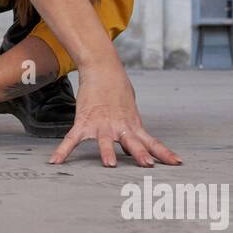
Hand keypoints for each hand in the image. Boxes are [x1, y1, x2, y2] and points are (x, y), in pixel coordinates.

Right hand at [50, 64, 180, 166]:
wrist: (102, 68)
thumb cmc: (118, 88)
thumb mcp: (130, 109)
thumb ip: (132, 127)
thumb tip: (136, 141)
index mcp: (132, 125)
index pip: (151, 142)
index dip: (164, 153)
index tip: (177, 162)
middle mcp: (119, 126)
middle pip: (132, 143)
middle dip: (140, 154)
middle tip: (147, 165)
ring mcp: (101, 124)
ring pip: (105, 141)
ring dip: (107, 152)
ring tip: (109, 164)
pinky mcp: (83, 121)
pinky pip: (72, 139)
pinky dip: (63, 151)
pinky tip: (56, 161)